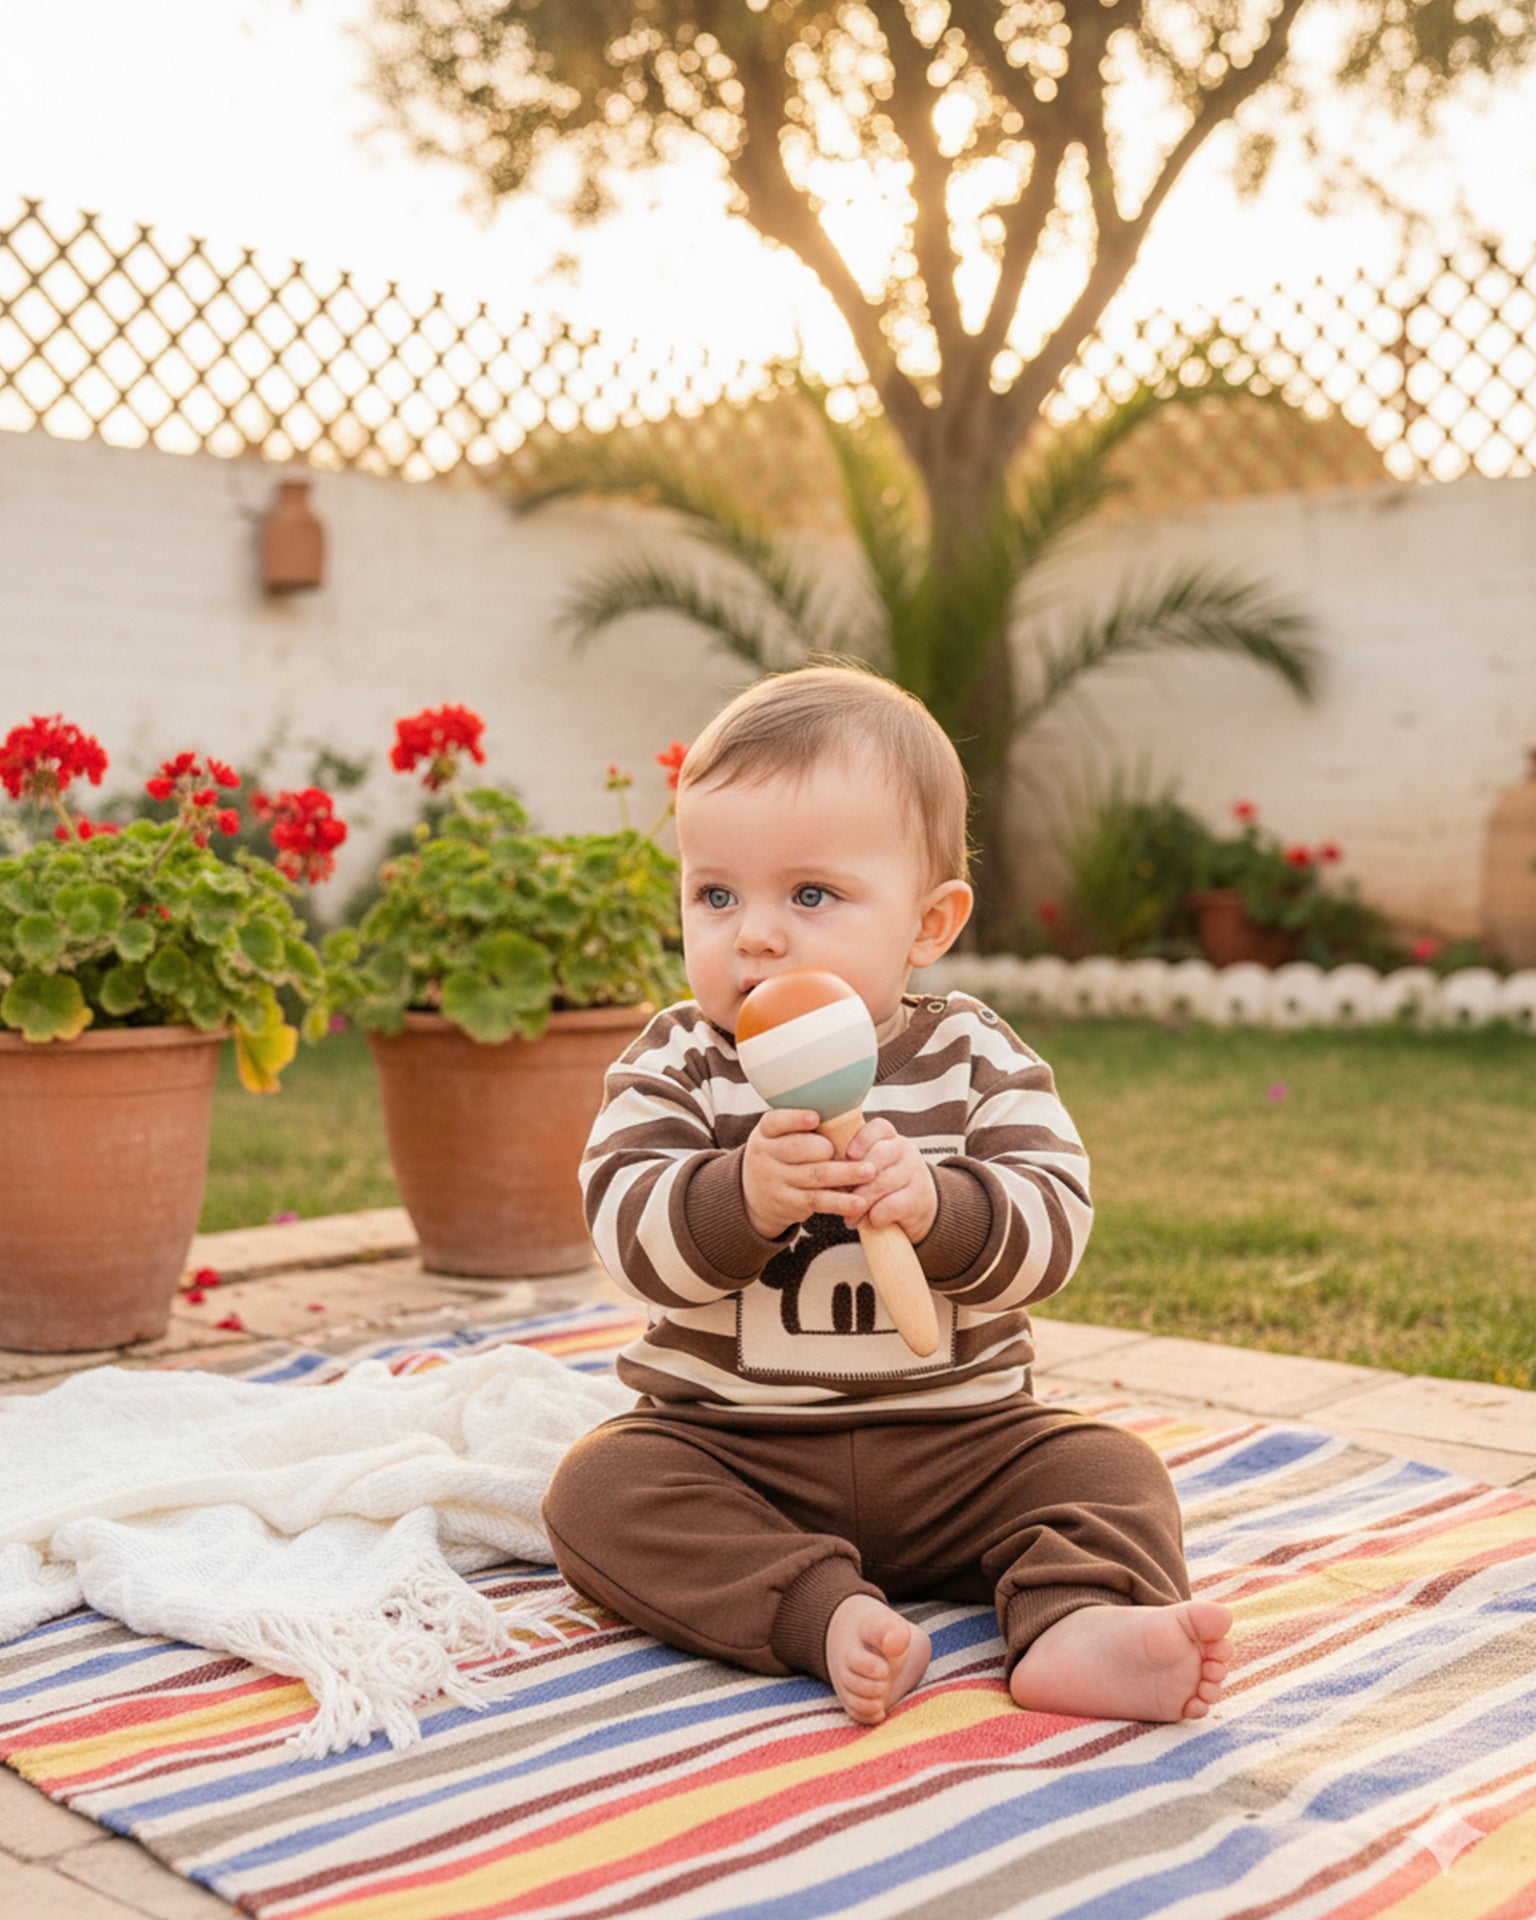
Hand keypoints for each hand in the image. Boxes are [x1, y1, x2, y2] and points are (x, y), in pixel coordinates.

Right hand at [742, 1108, 878, 1239]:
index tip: (815, 1117)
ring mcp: (776, 1181)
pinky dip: (841, 1202)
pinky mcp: (789, 1204)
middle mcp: (766, 1156)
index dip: (794, 1119)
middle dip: (826, 1148)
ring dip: (845, 1174)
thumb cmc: (781, 1155)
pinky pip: (818, 1201)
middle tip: (855, 1151)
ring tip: (869, 1171)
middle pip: (798, 1149)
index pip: (775, 1122)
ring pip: (814, 1175)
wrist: (755, 1196)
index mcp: (766, 1132)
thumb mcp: (779, 1137)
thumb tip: (847, 1108)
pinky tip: (860, 1202)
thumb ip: (803, 1126)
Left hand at [838, 1118, 937, 1244]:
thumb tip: (821, 1169)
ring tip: (850, 1216)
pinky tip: (870, 1222)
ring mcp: (915, 1173)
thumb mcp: (870, 1166)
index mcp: (889, 1138)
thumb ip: (850, 1163)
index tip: (849, 1155)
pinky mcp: (919, 1198)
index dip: (863, 1139)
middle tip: (840, 1194)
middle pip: (879, 1155)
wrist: (918, 1206)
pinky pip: (892, 1205)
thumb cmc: (881, 1182)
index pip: (879, 1128)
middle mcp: (905, 1150)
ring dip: (861, 1202)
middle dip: (855, 1177)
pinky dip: (876, 1216)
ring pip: (882, 1182)